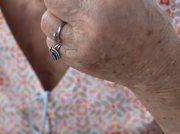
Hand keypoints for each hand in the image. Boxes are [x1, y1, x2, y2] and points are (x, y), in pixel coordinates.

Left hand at [41, 0, 177, 87]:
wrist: (150, 63)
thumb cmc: (140, 20)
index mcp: (105, 4)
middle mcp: (90, 26)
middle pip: (52, 3)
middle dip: (57, 0)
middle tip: (70, 3)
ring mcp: (80, 47)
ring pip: (48, 24)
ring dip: (56, 16)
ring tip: (75, 18)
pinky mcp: (75, 62)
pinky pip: (53, 43)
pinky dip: (59, 36)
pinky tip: (76, 35)